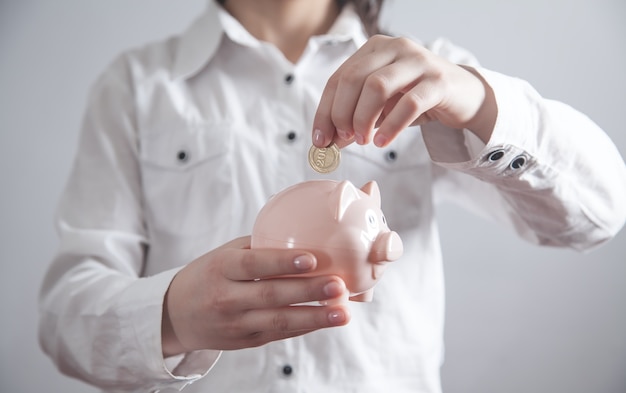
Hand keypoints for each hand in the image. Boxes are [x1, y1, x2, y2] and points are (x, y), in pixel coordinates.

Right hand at [161, 236, 349, 355]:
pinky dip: (305, 326)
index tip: (312, 258)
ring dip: (314, 317)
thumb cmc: (209, 275)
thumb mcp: (225, 254)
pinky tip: (326, 320)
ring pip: (278, 321)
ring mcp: (235, 324)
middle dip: (309, 291)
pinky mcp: (245, 341)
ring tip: (343, 313)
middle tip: (339, 285)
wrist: (175, 315)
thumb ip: (259, 247)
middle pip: (272, 295)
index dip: (283, 262)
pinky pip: (279, 333)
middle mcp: (226, 298)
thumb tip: (307, 234)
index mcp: (221, 268)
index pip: (254, 264)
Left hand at [312, 35, 495, 147]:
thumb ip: (355, 118)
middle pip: (354, 79)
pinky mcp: (438, 80)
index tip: (320, 140)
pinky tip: (383, 141)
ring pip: (377, 86)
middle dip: (343, 114)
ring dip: (364, 119)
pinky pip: (409, 103)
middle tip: (345, 140)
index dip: (325, 111)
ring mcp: (418, 61)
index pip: (338, 78)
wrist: (462, 95)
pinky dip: (391, 126)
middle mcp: (394, 47)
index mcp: (374, 49)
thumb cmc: (416, 97)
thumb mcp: (381, 107)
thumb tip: (328, 141)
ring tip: (365, 141)